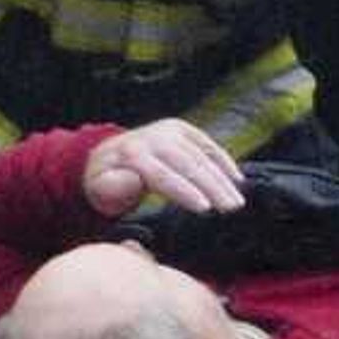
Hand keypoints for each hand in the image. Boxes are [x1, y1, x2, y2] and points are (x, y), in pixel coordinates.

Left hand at [82, 116, 248, 217]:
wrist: (107, 154)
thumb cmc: (106, 181)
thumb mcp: (100, 189)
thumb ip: (114, 187)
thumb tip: (133, 179)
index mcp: (132, 154)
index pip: (163, 175)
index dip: (185, 192)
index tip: (205, 209)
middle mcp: (153, 137)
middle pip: (187, 164)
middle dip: (212, 187)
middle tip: (231, 208)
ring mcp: (168, 130)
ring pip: (201, 155)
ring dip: (223, 178)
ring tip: (238, 201)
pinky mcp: (180, 128)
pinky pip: (207, 144)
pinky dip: (223, 161)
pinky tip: (237, 179)